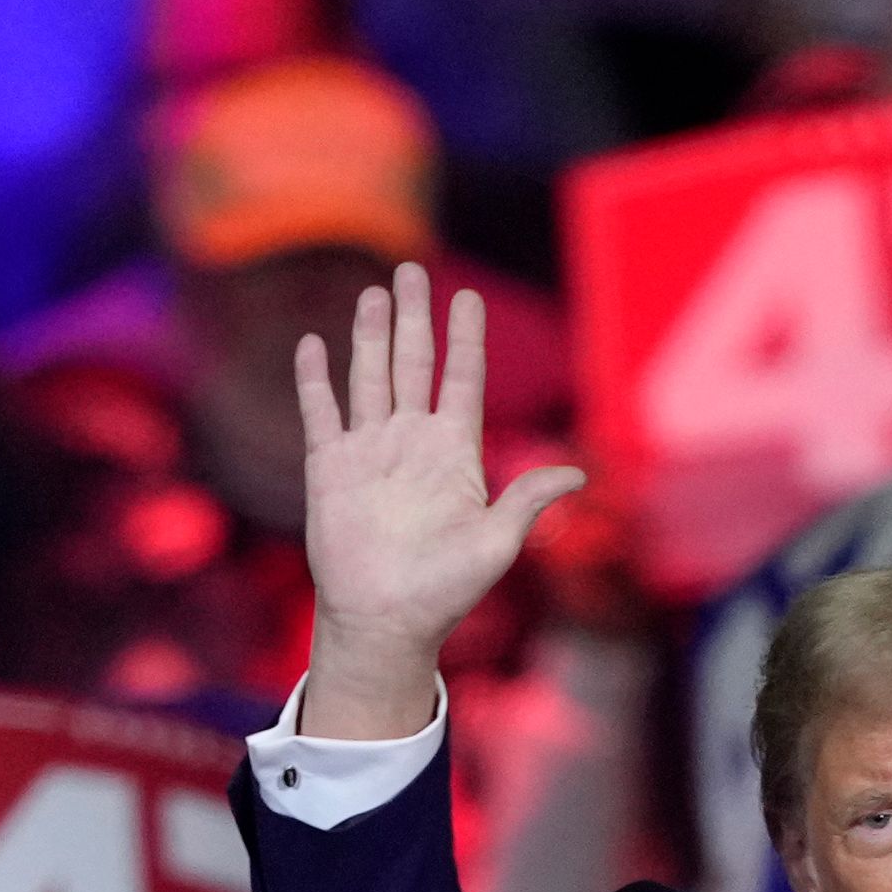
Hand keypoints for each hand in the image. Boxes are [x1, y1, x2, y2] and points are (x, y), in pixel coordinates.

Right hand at [295, 267, 582, 737]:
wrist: (385, 620)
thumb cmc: (445, 590)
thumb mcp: (497, 542)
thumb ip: (527, 499)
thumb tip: (578, 475)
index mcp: (453, 452)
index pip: (461, 378)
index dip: (465, 337)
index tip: (468, 299)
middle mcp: (411, 442)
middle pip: (412, 362)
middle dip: (413, 316)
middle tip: (409, 271)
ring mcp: (368, 452)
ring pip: (369, 376)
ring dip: (369, 335)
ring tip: (372, 294)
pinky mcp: (329, 468)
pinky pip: (321, 413)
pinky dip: (315, 379)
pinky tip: (312, 345)